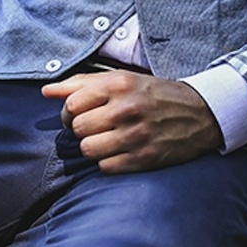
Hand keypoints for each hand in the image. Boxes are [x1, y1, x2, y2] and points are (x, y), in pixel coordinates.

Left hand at [41, 71, 222, 172]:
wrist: (199, 112)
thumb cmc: (154, 94)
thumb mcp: (121, 79)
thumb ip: (81, 84)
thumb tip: (46, 91)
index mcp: (118, 84)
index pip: (71, 104)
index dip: (70, 111)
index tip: (81, 113)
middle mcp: (126, 108)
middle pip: (77, 129)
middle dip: (83, 129)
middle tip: (97, 126)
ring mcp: (136, 135)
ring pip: (88, 149)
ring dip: (94, 146)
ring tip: (108, 139)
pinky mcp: (144, 158)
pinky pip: (105, 167)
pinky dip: (109, 161)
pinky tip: (121, 151)